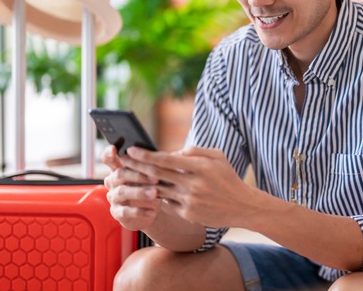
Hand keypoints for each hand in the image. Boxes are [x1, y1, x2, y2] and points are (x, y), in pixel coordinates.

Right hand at [101, 145, 161, 230]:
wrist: (150, 208)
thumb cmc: (152, 185)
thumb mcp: (153, 172)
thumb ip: (155, 162)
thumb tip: (174, 154)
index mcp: (119, 167)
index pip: (108, 157)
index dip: (109, 153)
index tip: (115, 149)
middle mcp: (113, 181)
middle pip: (119, 174)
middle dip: (138, 175)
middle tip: (155, 177)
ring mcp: (114, 197)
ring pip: (122, 192)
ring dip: (139, 192)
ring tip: (155, 193)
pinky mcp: (117, 212)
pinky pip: (125, 211)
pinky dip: (139, 211)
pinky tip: (152, 210)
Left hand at [123, 146, 261, 228]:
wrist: (242, 206)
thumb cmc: (228, 178)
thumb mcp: (217, 157)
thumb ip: (195, 151)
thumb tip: (172, 153)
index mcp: (200, 166)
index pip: (166, 160)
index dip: (146, 155)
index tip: (131, 149)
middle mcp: (193, 184)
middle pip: (157, 174)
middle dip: (136, 167)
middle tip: (121, 161)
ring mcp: (190, 200)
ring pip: (159, 190)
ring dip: (142, 184)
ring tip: (129, 177)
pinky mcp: (188, 214)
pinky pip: (167, 203)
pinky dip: (159, 197)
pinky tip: (148, 192)